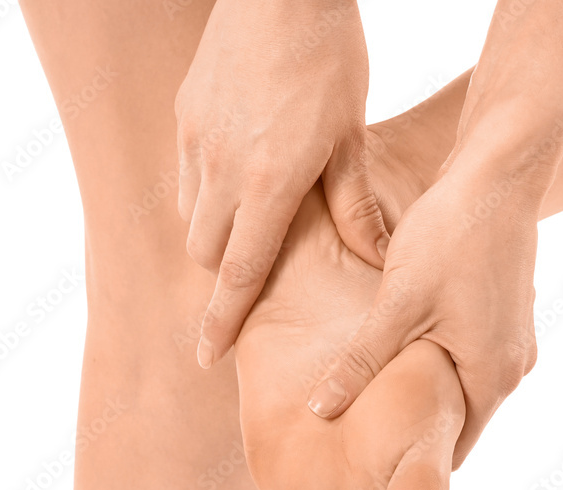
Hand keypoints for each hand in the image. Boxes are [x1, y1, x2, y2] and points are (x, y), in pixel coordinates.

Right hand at [175, 0, 388, 368]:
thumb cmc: (328, 60)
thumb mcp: (351, 136)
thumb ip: (356, 205)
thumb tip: (377, 261)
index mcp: (267, 183)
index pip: (237, 273)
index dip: (222, 321)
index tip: (208, 356)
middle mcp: (219, 168)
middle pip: (206, 252)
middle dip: (223, 276)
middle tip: (251, 280)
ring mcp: (195, 139)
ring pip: (191, 215)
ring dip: (215, 233)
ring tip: (251, 226)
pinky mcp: (184, 113)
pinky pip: (186, 174)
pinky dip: (206, 192)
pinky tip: (239, 176)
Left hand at [306, 155, 542, 467]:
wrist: (501, 173)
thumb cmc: (452, 237)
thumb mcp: (397, 305)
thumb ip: (360, 363)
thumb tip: (320, 410)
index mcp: (491, 377)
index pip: (452, 450)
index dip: (411, 462)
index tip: (370, 468)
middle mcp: (513, 367)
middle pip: (459, 420)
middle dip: (415, 428)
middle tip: (363, 435)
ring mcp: (515, 339)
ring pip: (463, 385)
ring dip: (426, 390)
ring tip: (376, 391)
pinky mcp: (509, 314)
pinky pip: (473, 356)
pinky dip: (441, 361)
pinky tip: (404, 346)